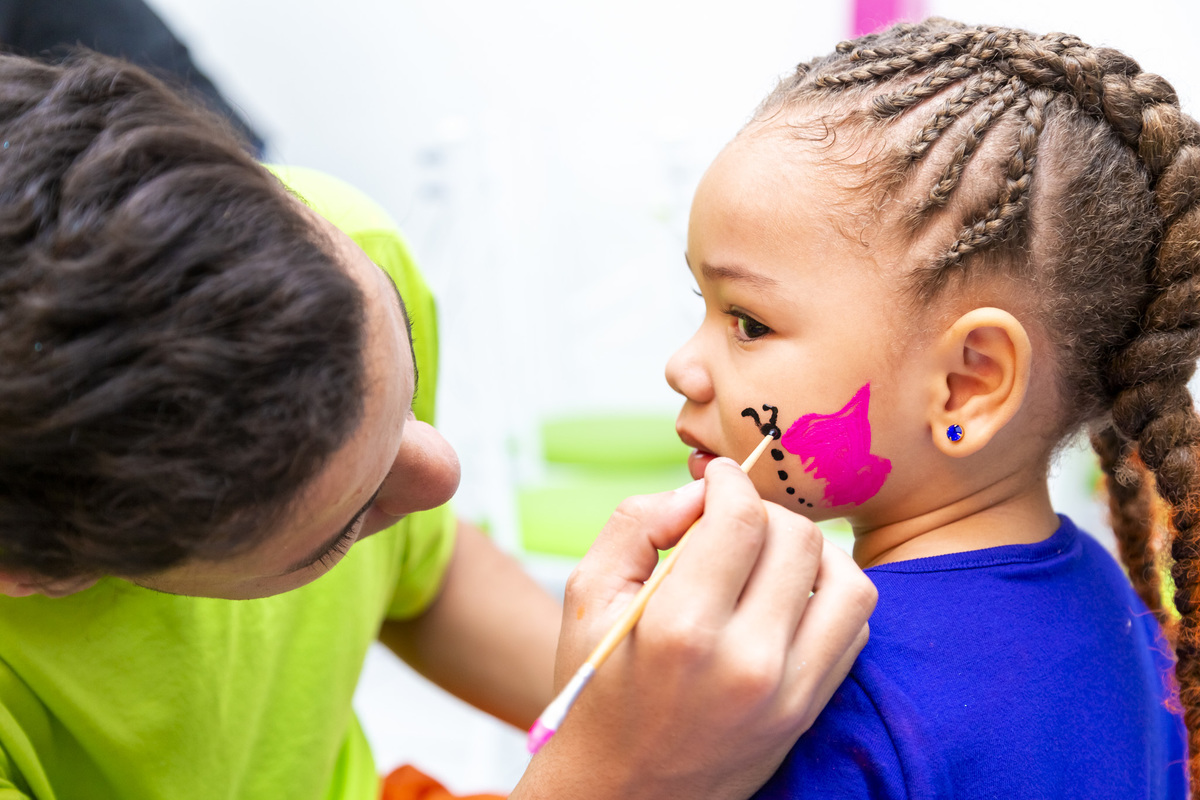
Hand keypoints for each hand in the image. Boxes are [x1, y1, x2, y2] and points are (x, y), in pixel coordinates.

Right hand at [511, 457, 875, 799]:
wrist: (622, 792)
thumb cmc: (597, 686)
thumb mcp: (586, 595)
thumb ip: (637, 523)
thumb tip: (701, 493)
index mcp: (681, 629)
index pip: (742, 519)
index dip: (730, 483)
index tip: (716, 480)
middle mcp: (746, 662)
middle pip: (798, 539)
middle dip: (765, 512)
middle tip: (733, 521)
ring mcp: (788, 692)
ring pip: (846, 578)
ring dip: (810, 550)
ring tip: (769, 555)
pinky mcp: (809, 710)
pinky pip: (854, 627)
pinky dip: (831, 594)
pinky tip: (786, 596)